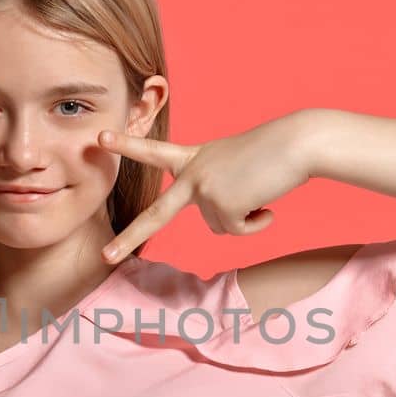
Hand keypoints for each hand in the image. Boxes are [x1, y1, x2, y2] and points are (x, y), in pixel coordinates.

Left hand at [97, 112, 315, 260]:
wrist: (296, 143)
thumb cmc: (272, 153)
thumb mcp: (233, 166)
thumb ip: (214, 190)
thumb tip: (220, 223)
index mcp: (194, 157)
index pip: (155, 152)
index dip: (127, 146)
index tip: (99, 139)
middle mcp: (193, 173)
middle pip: (157, 214)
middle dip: (130, 238)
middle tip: (105, 256)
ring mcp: (204, 189)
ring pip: (218, 226)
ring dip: (242, 215)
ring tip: (259, 188)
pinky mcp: (222, 204)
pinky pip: (237, 230)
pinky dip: (256, 221)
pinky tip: (266, 199)